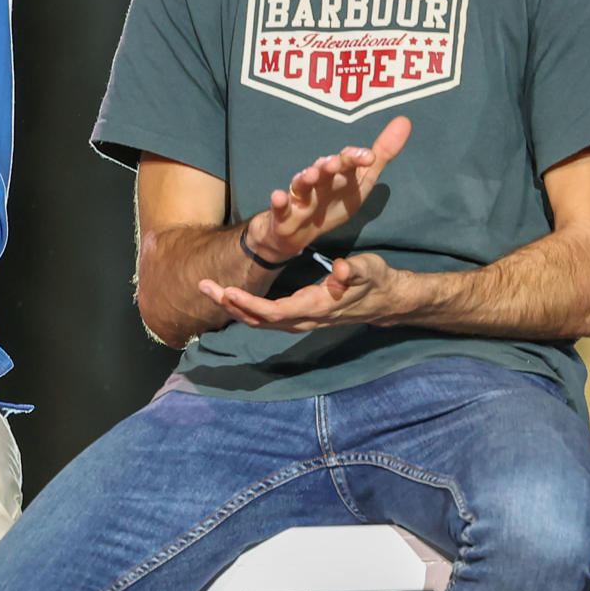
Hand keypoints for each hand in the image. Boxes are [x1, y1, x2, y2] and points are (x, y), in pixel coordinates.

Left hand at [199, 251, 419, 331]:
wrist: (386, 300)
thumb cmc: (375, 280)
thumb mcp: (368, 269)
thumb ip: (352, 271)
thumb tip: (339, 269)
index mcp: (316, 307)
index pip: (275, 311)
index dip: (250, 304)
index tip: (228, 291)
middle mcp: (304, 319)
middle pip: (259, 319)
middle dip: (230, 305)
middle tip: (203, 285)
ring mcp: (300, 320)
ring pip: (260, 321)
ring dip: (232, 307)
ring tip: (208, 288)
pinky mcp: (299, 316)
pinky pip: (266, 318)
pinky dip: (245, 309)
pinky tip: (230, 297)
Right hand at [250, 115, 410, 260]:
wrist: (297, 231)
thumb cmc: (332, 201)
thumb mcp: (361, 182)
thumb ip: (382, 155)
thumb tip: (404, 120)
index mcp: (337, 174)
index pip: (346, 160)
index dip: (356, 158)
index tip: (369, 157)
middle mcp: (317, 180)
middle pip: (324, 169)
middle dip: (330, 164)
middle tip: (335, 163)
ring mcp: (300, 196)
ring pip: (302, 184)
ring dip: (306, 177)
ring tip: (312, 174)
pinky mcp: (284, 214)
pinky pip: (280, 207)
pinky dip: (279, 201)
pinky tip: (278, 196)